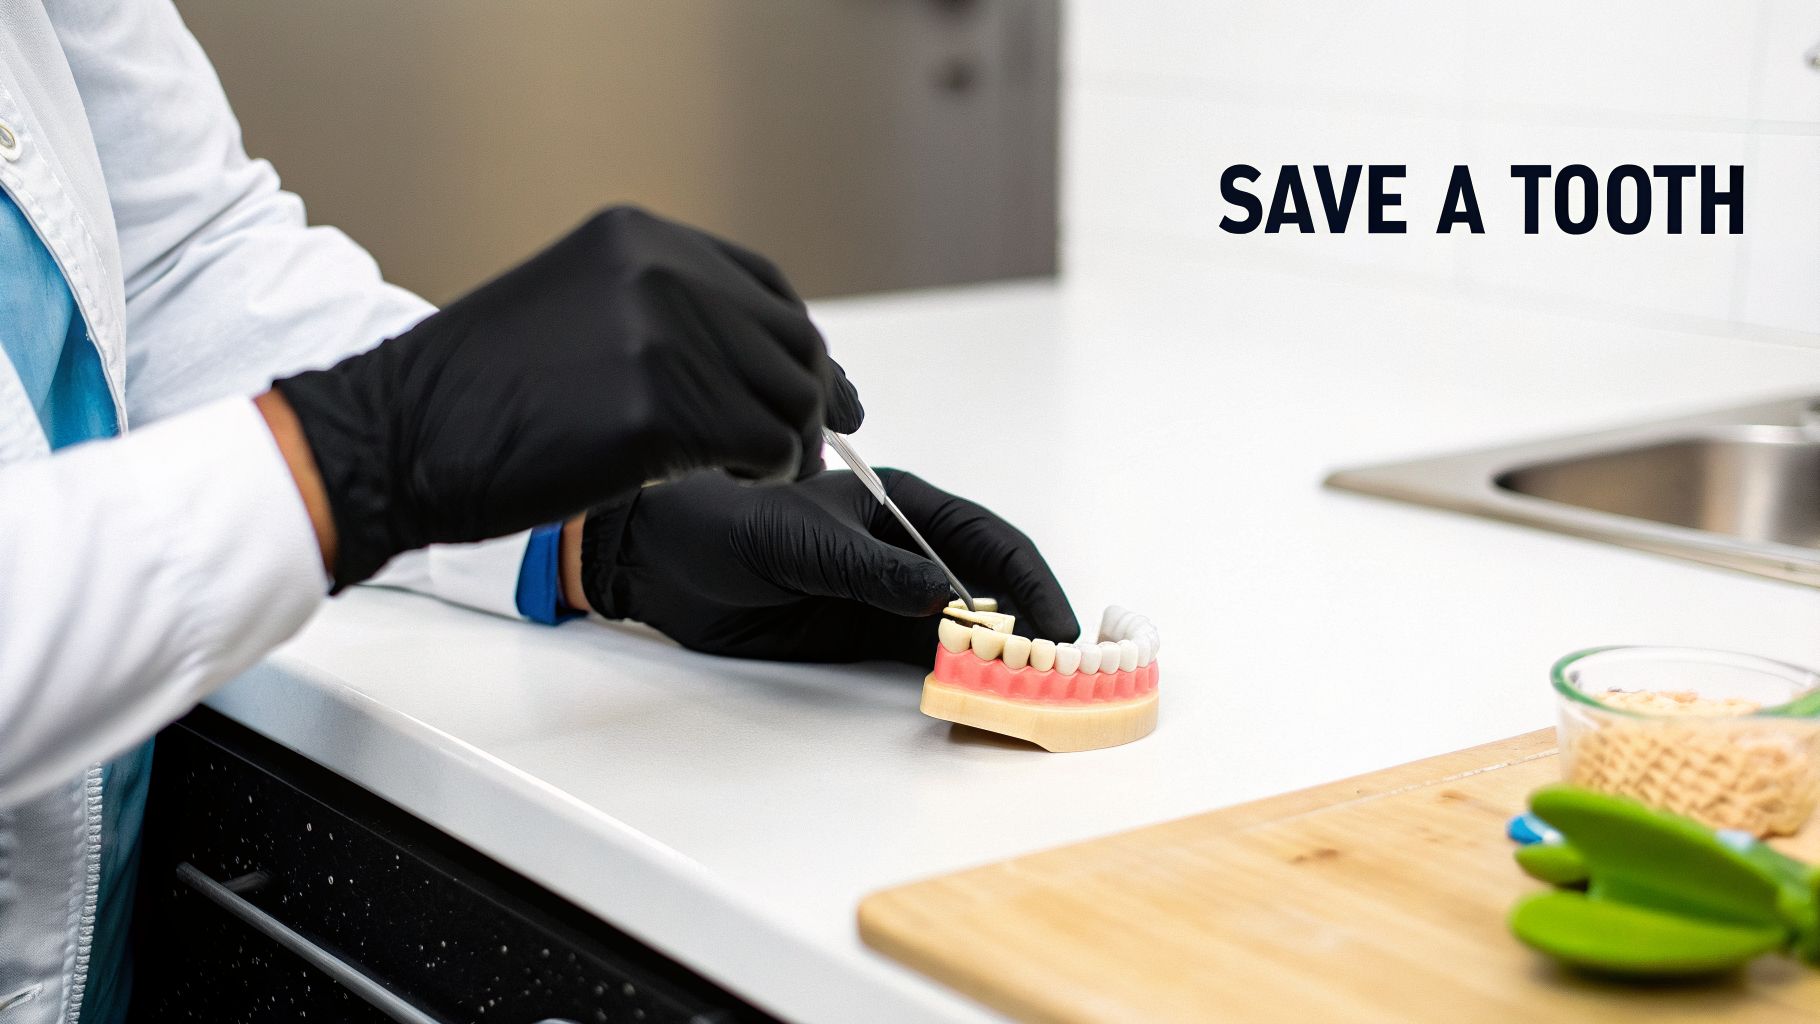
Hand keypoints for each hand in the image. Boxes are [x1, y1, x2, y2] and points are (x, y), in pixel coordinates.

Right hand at [272, 206, 862, 587]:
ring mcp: (660, 337)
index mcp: (640, 238)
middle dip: (807, 402)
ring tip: (764, 471)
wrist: (395, 434)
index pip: (767, 289)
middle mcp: (659, 271)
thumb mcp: (578, 308)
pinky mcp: (657, 411)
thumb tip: (761, 361)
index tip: (823, 391)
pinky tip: (739, 482)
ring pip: (786, 397)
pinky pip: (761, 445)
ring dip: (789, 444)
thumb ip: (664, 316)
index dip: (801, 346)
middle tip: (806, 450)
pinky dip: (767, 471)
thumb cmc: (478, 392)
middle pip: (790, 342)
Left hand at [570, 469, 1077, 663]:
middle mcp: (905, 549)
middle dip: (1026, 624)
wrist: (668, 565)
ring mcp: (889, 595)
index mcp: (900, 506)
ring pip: (962, 628)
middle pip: (987, 586)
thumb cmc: (728, 526)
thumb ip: (871, 570)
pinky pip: (925, 657)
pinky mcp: (866, 635)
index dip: (1029, 580)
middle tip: (1058, 670)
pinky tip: (979, 693)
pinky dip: (956, 675)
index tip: (1056, 623)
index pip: (986, 539)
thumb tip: (939, 597)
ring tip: (1030, 691)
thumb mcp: (800, 543)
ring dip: (996, 657)